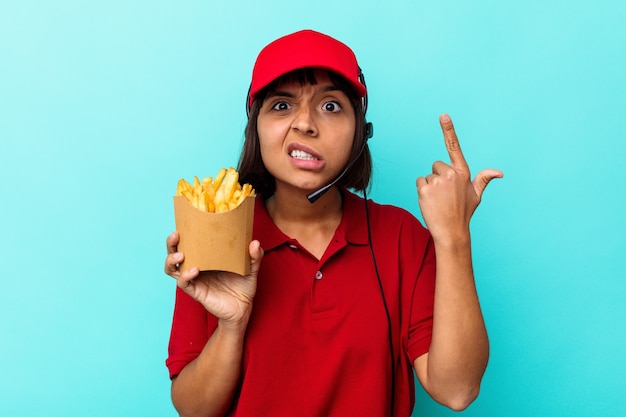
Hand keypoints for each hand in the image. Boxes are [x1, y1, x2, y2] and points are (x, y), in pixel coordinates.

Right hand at [164, 231, 263, 326]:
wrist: (243, 308)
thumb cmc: (244, 285)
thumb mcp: (251, 268)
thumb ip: (254, 256)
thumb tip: (255, 243)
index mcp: (206, 257)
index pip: (189, 242)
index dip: (183, 233)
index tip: (185, 223)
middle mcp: (196, 266)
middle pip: (175, 253)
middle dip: (171, 244)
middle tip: (176, 235)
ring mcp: (194, 279)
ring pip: (173, 269)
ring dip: (171, 260)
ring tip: (181, 254)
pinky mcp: (196, 291)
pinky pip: (184, 283)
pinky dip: (186, 275)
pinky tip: (195, 270)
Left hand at [416, 114, 502, 243]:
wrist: (452, 231)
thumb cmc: (463, 212)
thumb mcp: (475, 195)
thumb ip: (483, 179)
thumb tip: (499, 172)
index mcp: (463, 172)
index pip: (454, 147)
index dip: (449, 130)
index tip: (443, 116)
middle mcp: (451, 174)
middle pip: (436, 166)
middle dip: (438, 177)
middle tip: (445, 195)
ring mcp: (437, 181)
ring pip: (427, 176)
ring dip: (430, 187)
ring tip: (439, 201)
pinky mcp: (425, 189)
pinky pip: (420, 183)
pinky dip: (422, 192)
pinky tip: (431, 202)